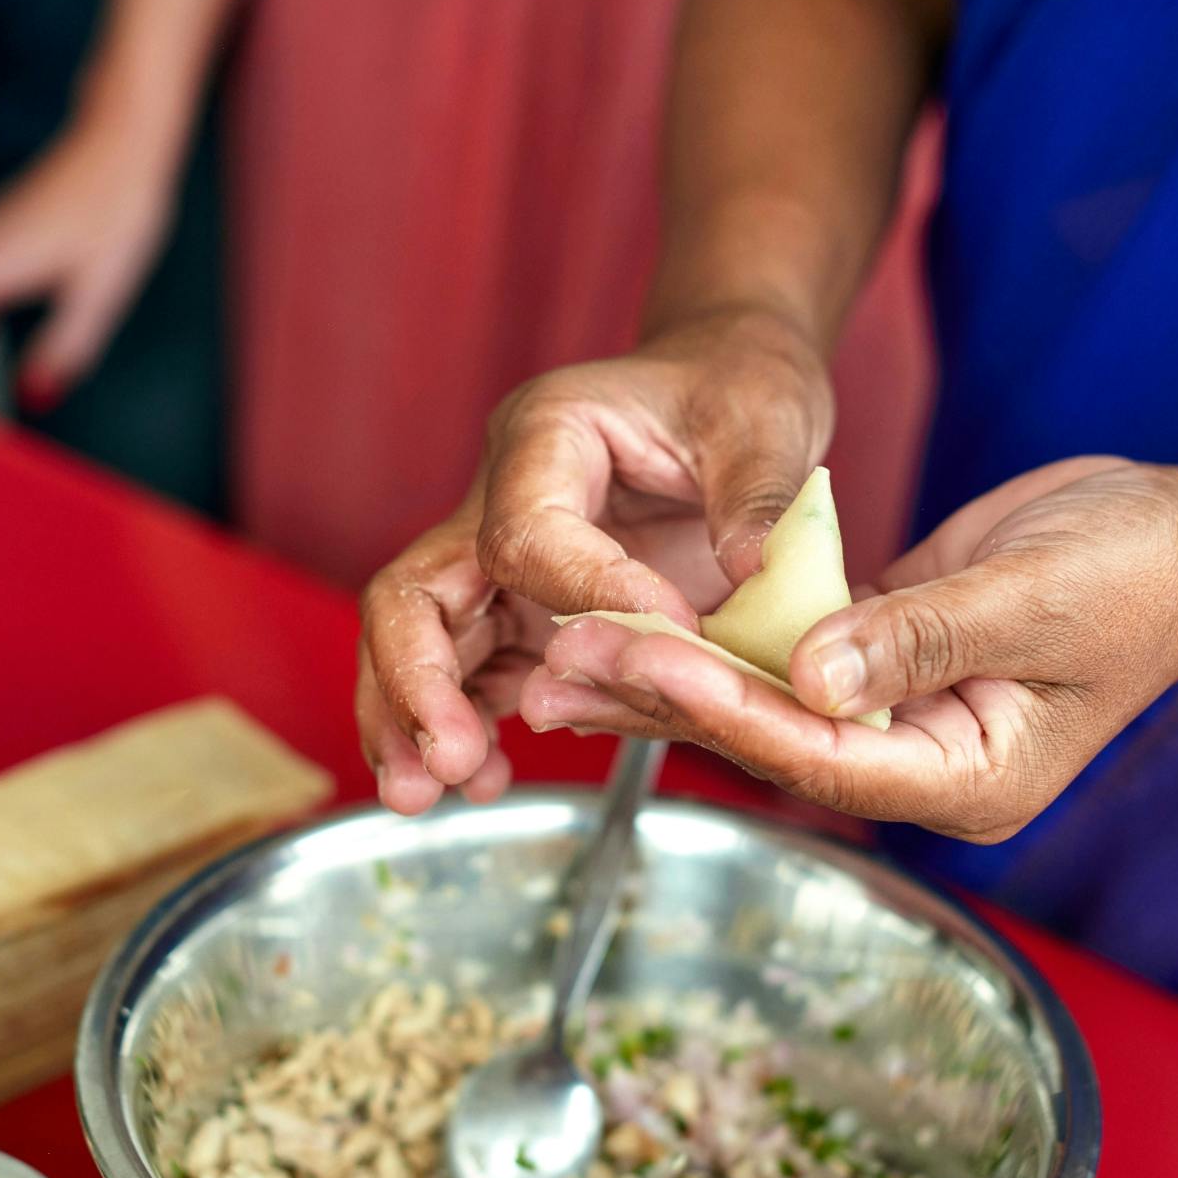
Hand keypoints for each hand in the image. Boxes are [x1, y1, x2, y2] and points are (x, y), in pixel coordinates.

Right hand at [356, 312, 836, 812]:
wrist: (727, 384)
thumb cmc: (735, 387)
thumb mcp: (765, 418)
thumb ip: (757, 494)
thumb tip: (756, 570)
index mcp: (548, 437)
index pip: (527, 534)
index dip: (588, 596)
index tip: (669, 638)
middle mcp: (501, 499)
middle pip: (418, 591)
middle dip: (418, 679)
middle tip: (446, 758)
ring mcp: (504, 563)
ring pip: (422, 640)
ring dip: (413, 718)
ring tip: (428, 793)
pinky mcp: (528, 612)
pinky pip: (474, 672)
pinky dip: (465, 725)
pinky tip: (486, 780)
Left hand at [525, 456, 1177, 842]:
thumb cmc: (1140, 571)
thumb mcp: (1040, 599)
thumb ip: (924, 638)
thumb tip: (812, 676)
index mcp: (968, 777)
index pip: (823, 755)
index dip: (731, 709)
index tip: (646, 659)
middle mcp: (918, 762)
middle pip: (770, 740)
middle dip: (667, 700)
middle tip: (557, 665)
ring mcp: (894, 718)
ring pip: (760, 704)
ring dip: (667, 675)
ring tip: (560, 653)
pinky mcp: (874, 665)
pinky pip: (779, 662)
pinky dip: (712, 641)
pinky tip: (635, 623)